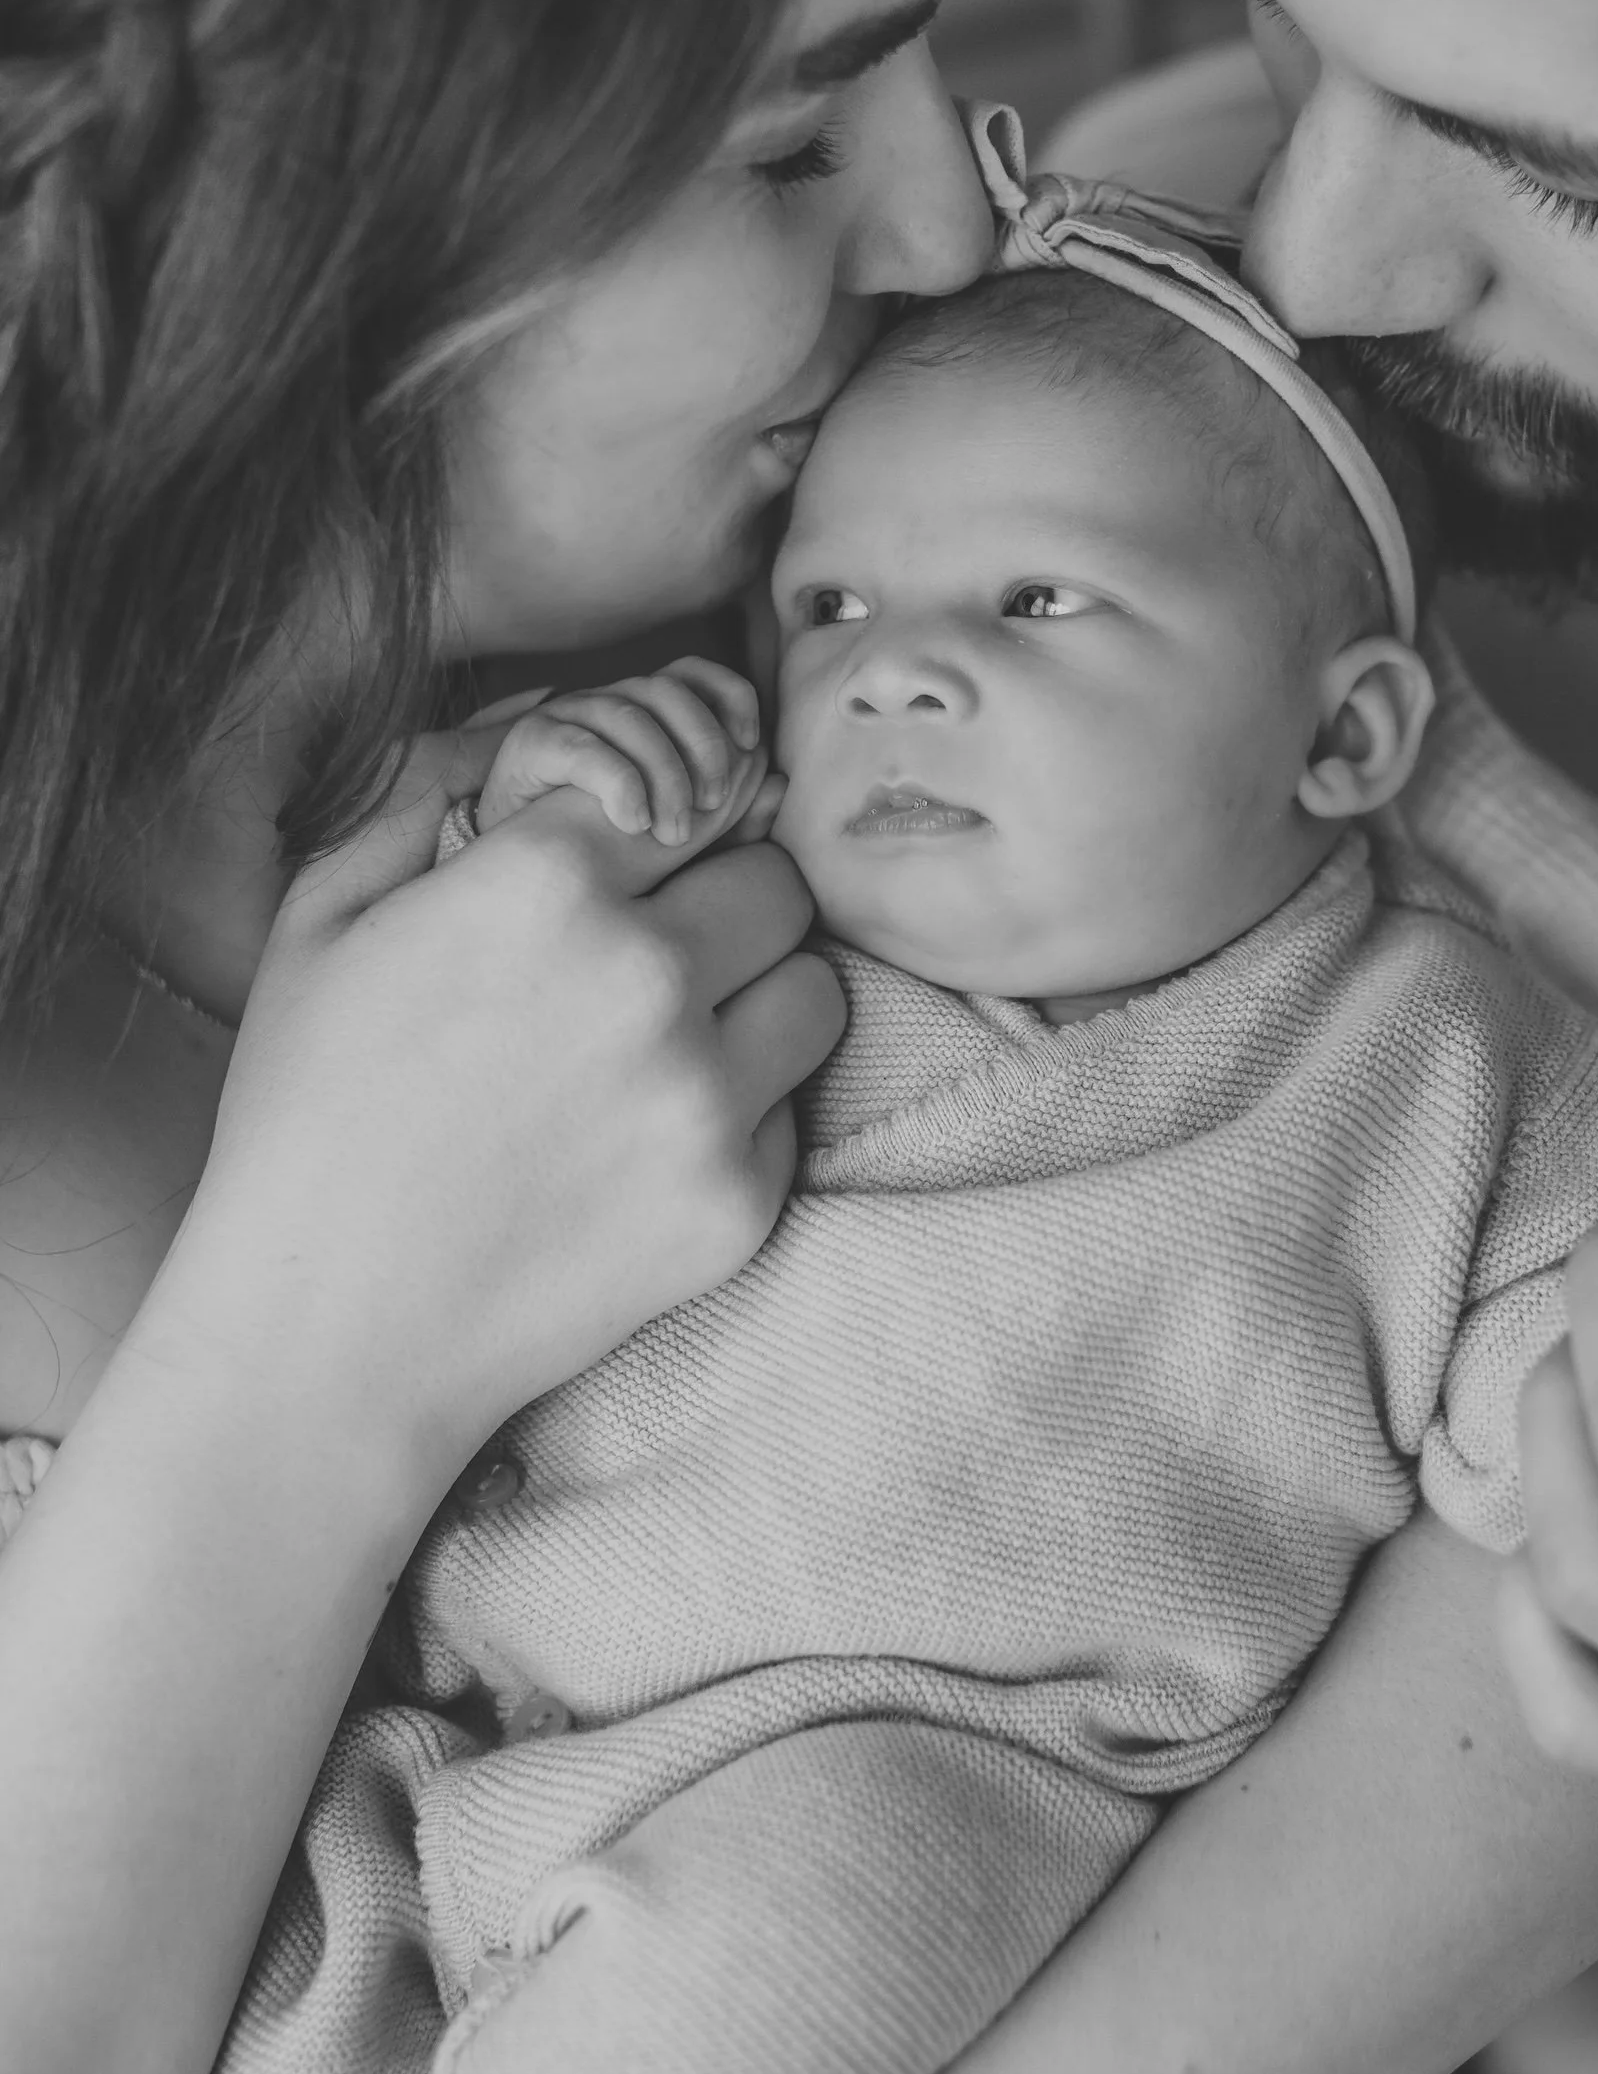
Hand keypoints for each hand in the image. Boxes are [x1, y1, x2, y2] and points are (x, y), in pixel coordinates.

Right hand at [158, 706, 840, 1491]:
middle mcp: (646, 972)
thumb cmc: (307, 1118)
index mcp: (545, 881)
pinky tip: (641, 1144)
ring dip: (759, 1000)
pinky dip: (738, 1116)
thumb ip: (427, 798)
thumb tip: (529, 735)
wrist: (329, 1337)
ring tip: (669, 1044)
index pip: (691, 788)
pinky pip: (791, 1109)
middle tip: (659, 956)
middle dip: (724, 905)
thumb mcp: (322, 919)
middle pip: (775, 880)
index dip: (666, 829)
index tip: (643, 865)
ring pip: (814, 988)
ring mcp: (704, 1094)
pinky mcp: (739, 1199)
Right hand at [478, 658, 780, 851]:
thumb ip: (731, 816)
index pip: (695, 672)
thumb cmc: (605, 845)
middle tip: (710, 808)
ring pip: (632, 718)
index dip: (731, 696)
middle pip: (670, 690)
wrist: (519, 868)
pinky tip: (633, 822)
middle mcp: (610, 701)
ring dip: (664, 776)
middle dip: (703, 746)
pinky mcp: (531, 742)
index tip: (752, 745)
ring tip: (670, 835)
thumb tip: (781, 786)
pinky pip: (584, 748)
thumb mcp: (678, 832)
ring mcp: (568, 716)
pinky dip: (618, 784)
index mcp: (647, 709)